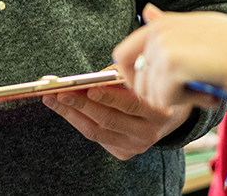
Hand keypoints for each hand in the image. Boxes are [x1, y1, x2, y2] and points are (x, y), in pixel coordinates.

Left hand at [43, 83, 192, 159]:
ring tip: (52, 99)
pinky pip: (97, 138)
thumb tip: (95, 77)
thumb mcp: (149, 75)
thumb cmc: (156, 85)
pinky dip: (79, 121)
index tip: (88, 86)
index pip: (132, 104)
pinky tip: (65, 109)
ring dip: (72, 114)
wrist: (174, 113)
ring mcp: (137, 146)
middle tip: (60, 92)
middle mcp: (150, 132)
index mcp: (161, 111)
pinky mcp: (125, 152)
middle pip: (109, 119)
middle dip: (81, 104)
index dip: (109, 96)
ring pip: (98, 131)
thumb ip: (126, 74)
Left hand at [112, 4, 226, 108]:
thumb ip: (169, 25)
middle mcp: (157, 32)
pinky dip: (186, 103)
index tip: (156, 89)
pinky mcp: (172, 64)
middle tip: (188, 90)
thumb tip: (146, 11)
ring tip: (202, 88)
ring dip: (176, 100)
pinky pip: (163, 101)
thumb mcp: (198, 28)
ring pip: (150, 94)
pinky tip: (206, 92)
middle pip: (134, 81)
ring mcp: (162, 47)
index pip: (121, 55)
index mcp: (161, 24)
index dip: (133, 78)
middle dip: (157, 94)